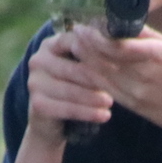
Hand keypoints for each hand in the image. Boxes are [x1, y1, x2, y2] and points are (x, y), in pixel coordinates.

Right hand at [25, 28, 113, 144]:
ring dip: (93, 97)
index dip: (98, 52)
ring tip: (111, 102)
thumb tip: (126, 44)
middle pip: (73, 68)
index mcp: (51, 44)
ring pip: (70, 90)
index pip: (75, 42)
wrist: (52, 120)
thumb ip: (95, 54)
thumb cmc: (75, 86)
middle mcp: (38, 60)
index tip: (120, 60)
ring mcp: (34, 82)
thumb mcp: (83, 67)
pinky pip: (66, 108)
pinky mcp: (37, 104)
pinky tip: (104, 116)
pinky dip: (87, 113)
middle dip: (98, 78)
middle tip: (120, 84)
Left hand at [68, 24, 161, 138]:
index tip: (87, 24)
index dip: (97, 34)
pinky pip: (105, 88)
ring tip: (75, 45)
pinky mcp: (131, 105)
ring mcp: (135, 93)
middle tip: (75, 31)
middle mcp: (143, 75)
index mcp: (157, 56)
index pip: (118, 45)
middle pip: (104, 59)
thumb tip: (124, 21)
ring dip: (84, 59)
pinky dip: (92, 76)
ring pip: (100, 74)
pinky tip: (84, 66)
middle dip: (85, 44)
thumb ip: (148, 36)